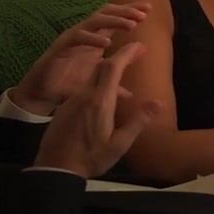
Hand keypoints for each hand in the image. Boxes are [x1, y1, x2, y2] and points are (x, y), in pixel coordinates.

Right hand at [11, 2, 149, 115]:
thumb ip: (112, 83)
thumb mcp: (97, 83)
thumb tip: (132, 93)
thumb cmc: (69, 85)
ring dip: (114, 20)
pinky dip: (92, 38)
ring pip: (94, 20)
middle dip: (125, 10)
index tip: (149, 8)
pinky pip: (78, 37)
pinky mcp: (61, 46)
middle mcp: (85, 34)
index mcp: (95, 39)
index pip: (114, 18)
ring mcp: (73, 37)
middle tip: (143, 13)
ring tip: (131, 25)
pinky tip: (107, 43)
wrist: (44, 93)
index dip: (130, 10)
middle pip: (106, 12)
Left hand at [33, 42, 161, 178]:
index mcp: (99, 101)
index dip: (127, 53)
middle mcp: (84, 95)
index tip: (139, 45)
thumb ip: (138, 121)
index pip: (113, 67)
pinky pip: (84, 88)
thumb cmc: (90, 158)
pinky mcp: (65, 108)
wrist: (55, 168)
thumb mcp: (119, 144)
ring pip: (92, 77)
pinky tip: (106, 96)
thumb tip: (158, 103)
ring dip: (109, 69)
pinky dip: (98, 83)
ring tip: (124, 73)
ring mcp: (73, 100)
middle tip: (136, 52)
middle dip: (120, 56)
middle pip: (102, 66)